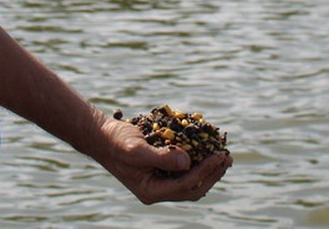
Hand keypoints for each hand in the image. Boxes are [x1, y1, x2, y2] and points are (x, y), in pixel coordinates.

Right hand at [92, 114, 231, 204]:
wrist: (102, 136)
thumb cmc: (116, 142)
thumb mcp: (136, 148)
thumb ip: (161, 157)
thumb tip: (187, 161)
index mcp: (151, 191)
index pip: (185, 185)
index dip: (205, 171)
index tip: (219, 156)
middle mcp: (157, 190)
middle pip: (192, 188)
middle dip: (212, 174)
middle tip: (226, 158)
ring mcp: (159, 181)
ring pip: (191, 181)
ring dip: (208, 170)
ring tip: (222, 157)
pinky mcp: (161, 171)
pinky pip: (184, 170)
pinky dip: (197, 161)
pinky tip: (206, 150)